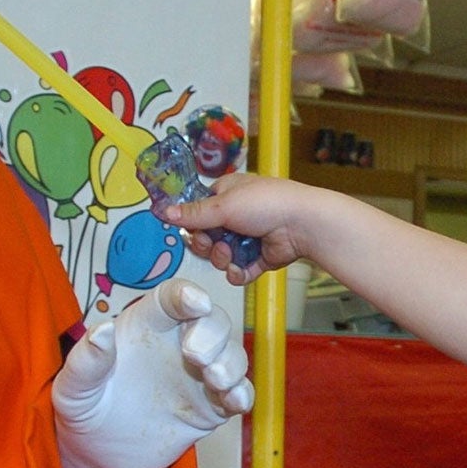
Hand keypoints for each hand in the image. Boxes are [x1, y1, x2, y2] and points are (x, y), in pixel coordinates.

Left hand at [54, 277, 250, 467]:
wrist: (100, 457)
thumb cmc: (85, 410)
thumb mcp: (74, 389)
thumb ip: (85, 362)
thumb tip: (101, 331)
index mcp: (146, 327)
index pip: (172, 298)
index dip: (187, 295)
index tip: (195, 303)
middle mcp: (179, 343)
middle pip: (213, 321)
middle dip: (214, 332)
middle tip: (195, 356)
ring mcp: (199, 376)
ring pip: (232, 354)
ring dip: (231, 363)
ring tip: (214, 380)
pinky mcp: (212, 407)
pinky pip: (239, 394)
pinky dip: (242, 394)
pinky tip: (232, 402)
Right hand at [162, 174, 315, 284]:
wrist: (302, 224)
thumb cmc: (269, 203)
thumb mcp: (224, 205)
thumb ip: (193, 213)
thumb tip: (164, 212)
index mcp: (227, 195)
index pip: (198, 212)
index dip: (193, 225)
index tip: (192, 230)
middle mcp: (236, 216)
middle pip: (207, 238)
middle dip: (208, 245)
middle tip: (214, 243)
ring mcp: (247, 238)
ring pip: (221, 257)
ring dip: (223, 259)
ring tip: (232, 253)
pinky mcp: (258, 258)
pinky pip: (239, 270)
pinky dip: (238, 272)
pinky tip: (241, 268)